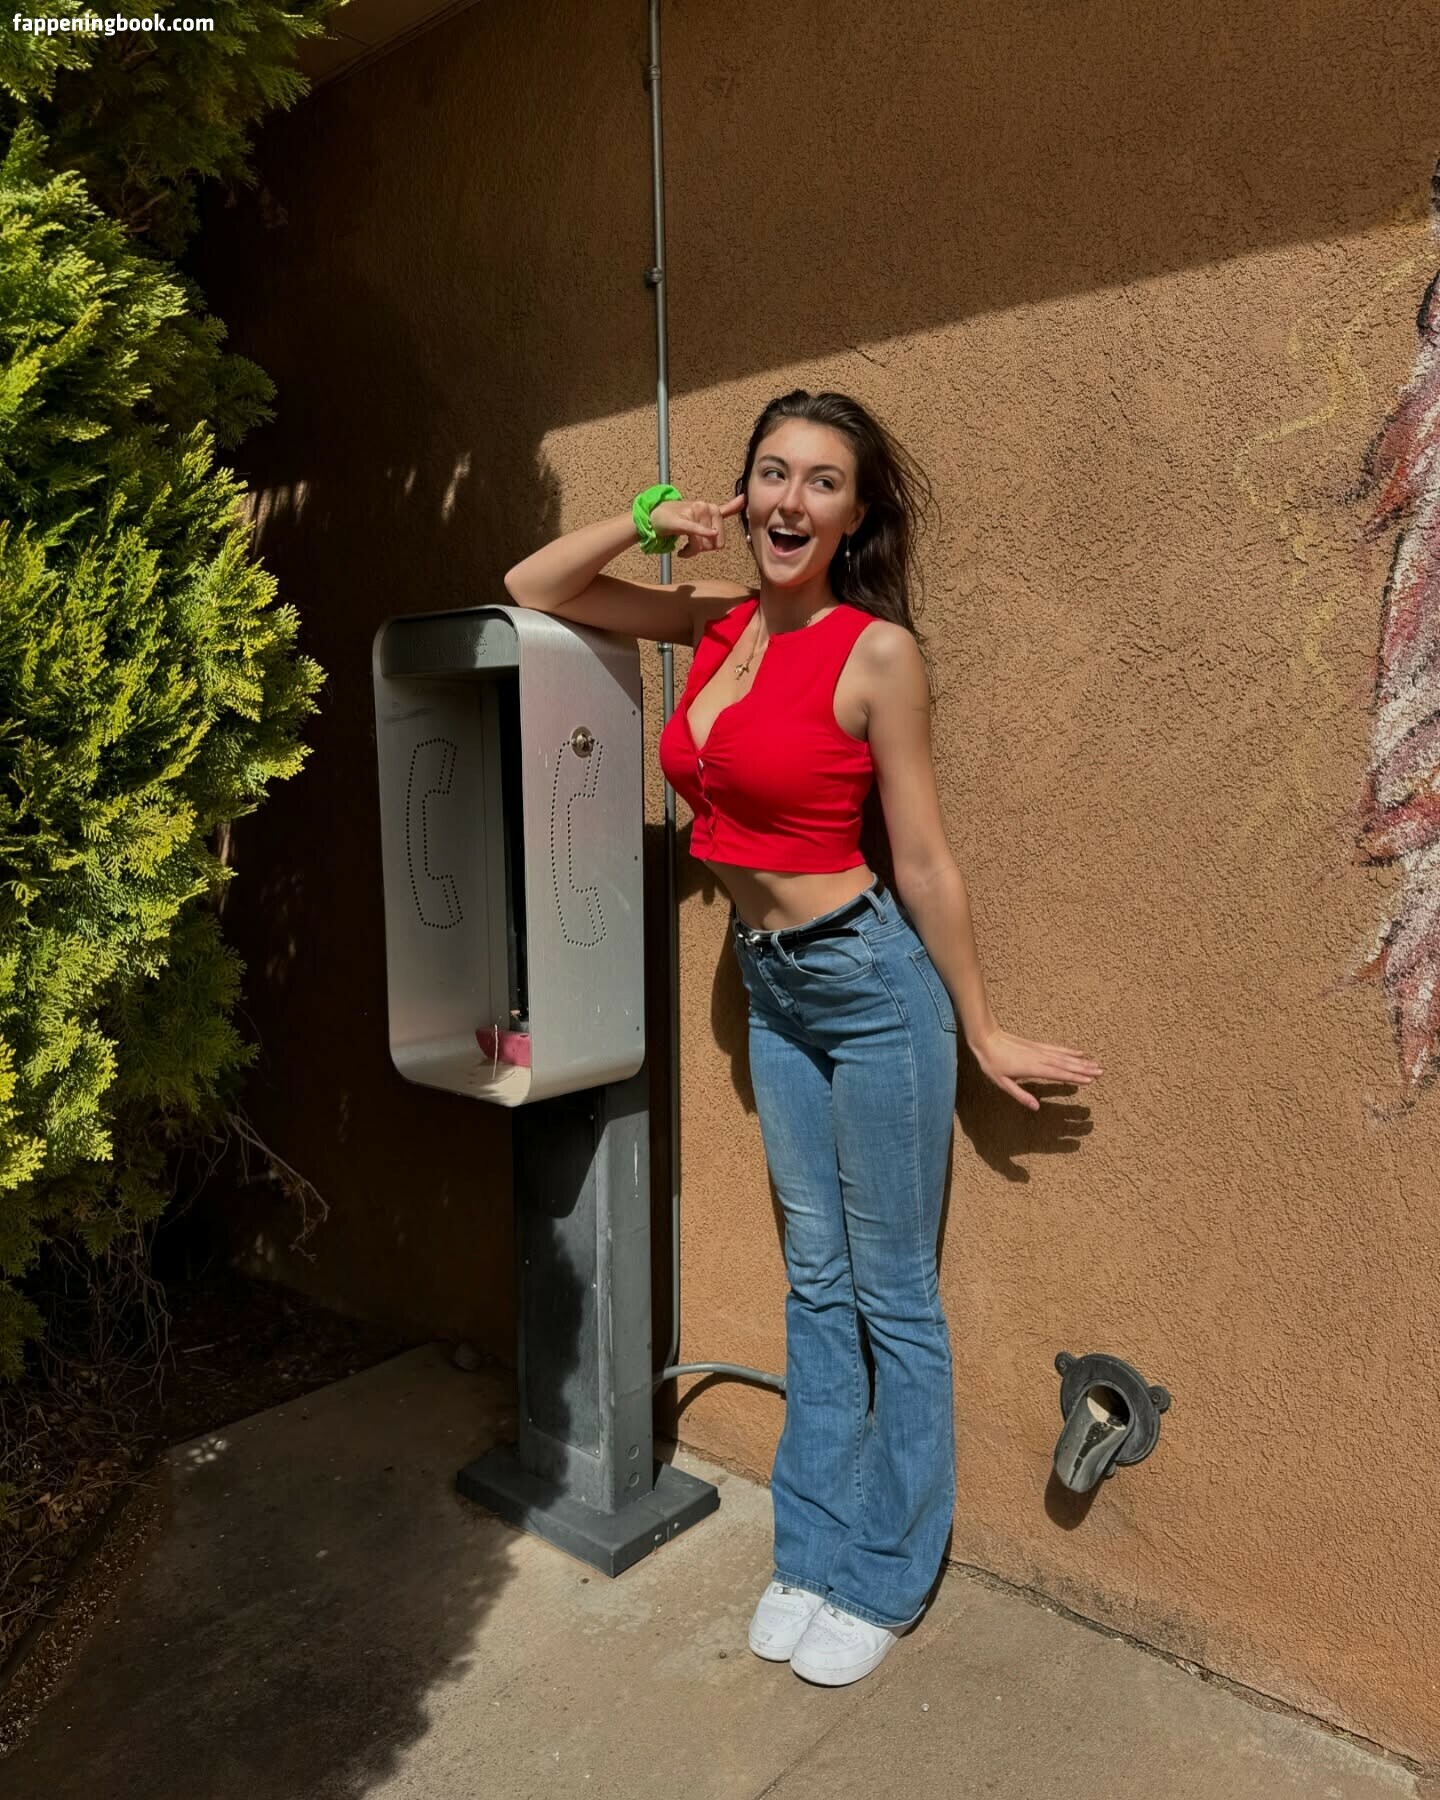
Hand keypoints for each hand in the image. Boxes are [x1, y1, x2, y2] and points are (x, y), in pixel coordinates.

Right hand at [649, 493, 745, 557]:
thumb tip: (744, 499)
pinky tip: (691, 546)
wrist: (656, 514)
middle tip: (690, 547)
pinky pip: (695, 530)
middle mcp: (705, 508)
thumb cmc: (681, 516)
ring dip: (690, 551)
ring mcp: (694, 513)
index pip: (720, 538)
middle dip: (701, 550)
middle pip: (711, 544)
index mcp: (712, 508)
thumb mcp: (705, 514)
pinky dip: (701, 533)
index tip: (703, 542)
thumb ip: (726, 509)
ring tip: (684, 548)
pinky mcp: (681, 520)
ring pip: (700, 544)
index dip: (712, 545)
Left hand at [970, 1026, 1103, 1110]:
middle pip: (1066, 1065)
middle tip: (1101, 1073)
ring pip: (1064, 1056)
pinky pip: (1057, 1049)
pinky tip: (1079, 1053)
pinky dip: (1069, 1051)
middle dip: (1084, 1069)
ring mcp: (1039, 1050)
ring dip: (1081, 1061)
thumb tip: (1036, 1108)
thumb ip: (1020, 1095)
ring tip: (1096, 1064)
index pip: (1058, 1074)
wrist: (986, 1038)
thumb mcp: (1002, 1083)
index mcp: (1033, 1069)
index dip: (1074, 1078)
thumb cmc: (992, 1063)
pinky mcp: (1037, 1045)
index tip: (1089, 1081)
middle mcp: (1040, 1058)